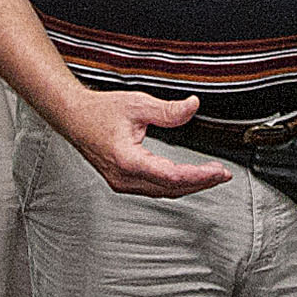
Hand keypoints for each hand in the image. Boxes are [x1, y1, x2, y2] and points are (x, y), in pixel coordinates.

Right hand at [60, 89, 229, 198]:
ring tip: (211, 177)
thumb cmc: (99, 112)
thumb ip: (168, 110)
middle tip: (222, 175)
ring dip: (189, 186)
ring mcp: (122, 183)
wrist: (74, 117)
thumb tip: (192, 107)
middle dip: (200, 182)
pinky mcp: (123, 182)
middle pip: (171, 188)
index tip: (218, 172)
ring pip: (164, 192)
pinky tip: (187, 179)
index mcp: (127, 161)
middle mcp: (124, 178)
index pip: (171, 176)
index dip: (199, 176)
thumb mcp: (137, 104)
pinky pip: (154, 189)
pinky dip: (175, 185)